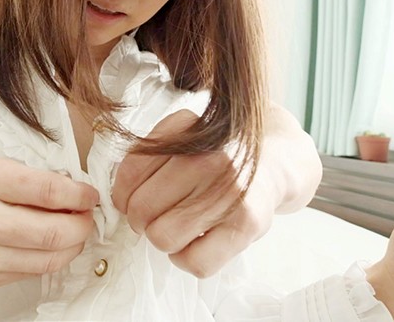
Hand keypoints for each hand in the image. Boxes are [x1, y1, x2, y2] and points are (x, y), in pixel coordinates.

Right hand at [0, 157, 99, 287]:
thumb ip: (26, 178)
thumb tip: (74, 192)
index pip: (48, 191)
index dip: (80, 196)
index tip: (90, 195)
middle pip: (54, 231)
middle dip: (83, 224)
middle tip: (87, 216)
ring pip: (48, 258)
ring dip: (72, 245)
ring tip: (73, 231)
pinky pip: (31, 272)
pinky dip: (49, 258)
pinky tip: (48, 245)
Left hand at [112, 110, 274, 277]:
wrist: (276, 161)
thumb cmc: (218, 152)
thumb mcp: (182, 132)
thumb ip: (147, 151)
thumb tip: (117, 194)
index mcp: (186, 134)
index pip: (129, 175)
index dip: (123, 195)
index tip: (134, 199)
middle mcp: (208, 161)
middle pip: (142, 211)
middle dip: (141, 219)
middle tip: (156, 215)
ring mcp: (229, 194)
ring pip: (163, 238)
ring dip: (164, 238)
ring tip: (179, 225)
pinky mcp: (247, 225)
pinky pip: (195, 262)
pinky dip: (187, 259)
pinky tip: (196, 241)